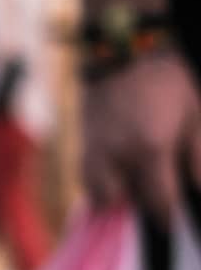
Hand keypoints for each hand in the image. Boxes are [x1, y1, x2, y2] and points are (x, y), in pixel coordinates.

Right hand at [82, 52, 200, 221]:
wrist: (124, 48)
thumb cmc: (166, 82)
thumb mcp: (194, 116)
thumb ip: (197, 158)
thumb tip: (198, 190)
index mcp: (150, 150)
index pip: (158, 202)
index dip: (168, 217)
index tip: (172, 221)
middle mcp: (117, 157)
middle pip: (124, 204)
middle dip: (139, 203)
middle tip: (154, 190)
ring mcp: (94, 151)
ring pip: (99, 195)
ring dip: (115, 196)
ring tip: (131, 181)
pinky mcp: (81, 144)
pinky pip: (87, 179)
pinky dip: (100, 182)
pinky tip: (115, 169)